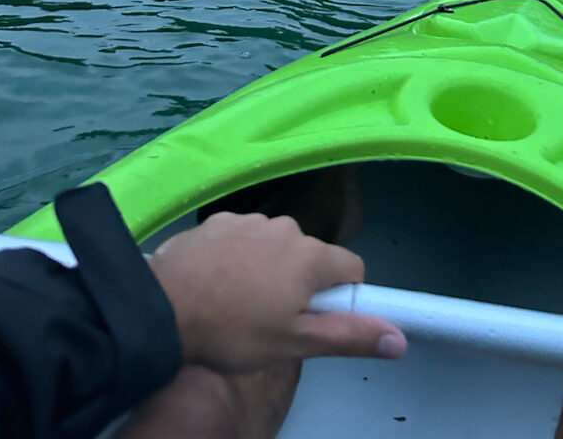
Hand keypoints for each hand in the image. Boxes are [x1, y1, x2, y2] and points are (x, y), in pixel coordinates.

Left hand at [150, 211, 406, 372]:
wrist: (163, 306)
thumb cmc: (233, 330)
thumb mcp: (294, 343)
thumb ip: (349, 336)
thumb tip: (400, 339)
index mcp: (310, 256)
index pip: (350, 267)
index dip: (342, 295)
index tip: (319, 318)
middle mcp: (285, 227)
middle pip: (310, 256)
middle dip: (301, 283)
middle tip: (273, 318)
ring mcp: (249, 219)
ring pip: (275, 246)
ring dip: (268, 268)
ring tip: (239, 302)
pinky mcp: (217, 219)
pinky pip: (243, 238)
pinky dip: (238, 256)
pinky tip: (217, 281)